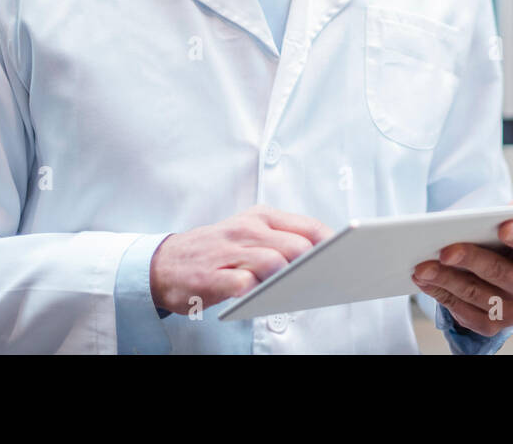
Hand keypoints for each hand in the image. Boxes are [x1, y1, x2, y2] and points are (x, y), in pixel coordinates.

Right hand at [149, 204, 332, 315]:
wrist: (164, 263)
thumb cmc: (217, 250)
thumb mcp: (249, 233)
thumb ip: (283, 240)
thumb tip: (324, 256)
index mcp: (261, 217)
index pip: (307, 227)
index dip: (331, 245)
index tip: (349, 257)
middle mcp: (247, 230)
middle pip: (296, 246)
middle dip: (313, 265)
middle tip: (324, 279)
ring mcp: (228, 252)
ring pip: (273, 262)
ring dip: (287, 278)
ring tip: (295, 289)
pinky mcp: (211, 277)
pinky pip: (243, 284)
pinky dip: (255, 291)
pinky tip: (260, 296)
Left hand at [410, 192, 512, 337]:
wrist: (499, 276)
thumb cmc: (507, 246)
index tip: (503, 226)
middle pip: (499, 273)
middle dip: (469, 259)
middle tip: (444, 250)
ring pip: (474, 293)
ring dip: (445, 279)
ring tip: (422, 266)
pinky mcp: (490, 326)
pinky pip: (461, 311)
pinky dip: (439, 293)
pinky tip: (424, 280)